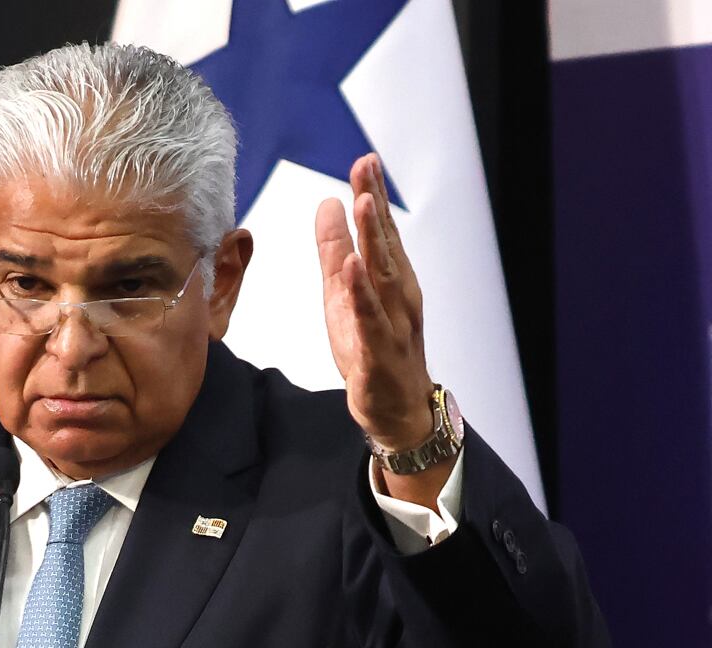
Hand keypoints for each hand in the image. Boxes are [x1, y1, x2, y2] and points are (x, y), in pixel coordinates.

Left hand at [315, 153, 433, 450]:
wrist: (396, 409)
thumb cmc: (372, 348)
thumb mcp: (343, 293)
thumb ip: (335, 250)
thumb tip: (328, 204)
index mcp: (390, 280)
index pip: (382, 231)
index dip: (373, 195)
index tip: (365, 160)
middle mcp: (398, 296)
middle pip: (385, 244)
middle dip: (375, 204)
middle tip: (366, 166)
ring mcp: (392, 323)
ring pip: (382, 276)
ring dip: (373, 239)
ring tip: (361, 204)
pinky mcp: (379, 352)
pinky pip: (370, 319)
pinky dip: (361, 294)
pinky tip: (353, 269)